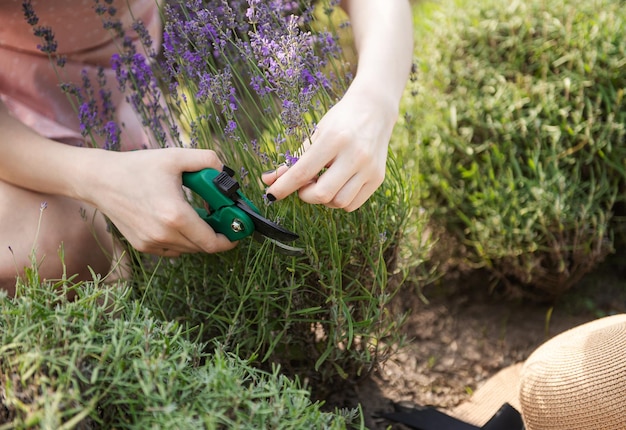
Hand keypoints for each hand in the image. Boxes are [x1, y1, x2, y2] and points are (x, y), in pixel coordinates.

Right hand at [80, 147, 236, 255]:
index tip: (237, 230)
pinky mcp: (143, 246)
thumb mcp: (176, 156)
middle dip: (216, 234)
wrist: (100, 180)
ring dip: (198, 236)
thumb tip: (226, 172)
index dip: (230, 239)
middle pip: (203, 247)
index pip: (212, 242)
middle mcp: (163, 235)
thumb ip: (207, 160)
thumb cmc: (138, 167)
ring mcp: (152, 243)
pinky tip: (178, 221)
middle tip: (219, 217)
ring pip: (188, 249)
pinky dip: (182, 239)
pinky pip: (173, 249)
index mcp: (175, 215)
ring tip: (197, 214)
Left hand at [262, 86, 397, 211]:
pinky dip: (339, 201)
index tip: (271, 194)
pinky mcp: (378, 177)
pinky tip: (337, 185)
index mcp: (334, 139)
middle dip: (306, 195)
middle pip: (322, 193)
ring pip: (338, 202)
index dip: (284, 187)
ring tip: (322, 182)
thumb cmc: (340, 121)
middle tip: (304, 185)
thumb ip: (294, 160)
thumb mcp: (315, 134)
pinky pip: (352, 204)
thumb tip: (269, 181)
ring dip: (323, 199)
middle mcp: (355, 155)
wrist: (374, 110)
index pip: (303, 172)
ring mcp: (369, 168)